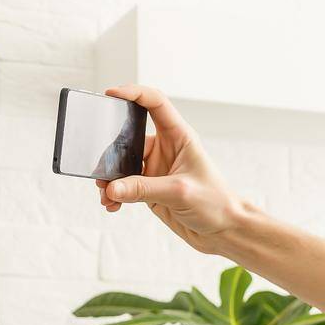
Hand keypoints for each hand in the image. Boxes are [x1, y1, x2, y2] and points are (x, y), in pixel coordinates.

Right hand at [93, 84, 245, 253]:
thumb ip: (143, 188)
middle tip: (98, 166)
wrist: (226, 231)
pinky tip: (111, 204)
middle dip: (108, 149)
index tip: (110, 93)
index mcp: (179, 137)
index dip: (133, 93)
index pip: (155, 103)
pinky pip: (124, 186)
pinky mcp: (150, 188)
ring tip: (105, 193)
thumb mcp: (179, 192)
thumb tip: (111, 188)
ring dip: (109, 177)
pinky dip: (114, 194)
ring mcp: (156, 168)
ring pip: (121, 164)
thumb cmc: (217, 204)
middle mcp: (165, 148)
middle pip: (127, 136)